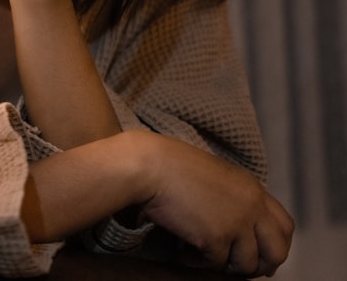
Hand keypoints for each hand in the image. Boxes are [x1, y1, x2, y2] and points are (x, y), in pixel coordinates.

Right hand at [136, 132, 293, 277]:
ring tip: (200, 255)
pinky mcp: (215, 238)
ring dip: (225, 265)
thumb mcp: (215, 175)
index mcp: (253, 189)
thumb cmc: (170, 165)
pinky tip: (183, 251)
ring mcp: (236, 224)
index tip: (262, 255)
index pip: (285, 225)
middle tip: (240, 268)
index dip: (276, 244)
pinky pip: (215, 264)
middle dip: (262, 265)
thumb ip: (234, 197)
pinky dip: (197, 262)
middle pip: (277, 250)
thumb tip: (239, 226)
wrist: (149, 166)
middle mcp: (251, 207)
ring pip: (246, 264)